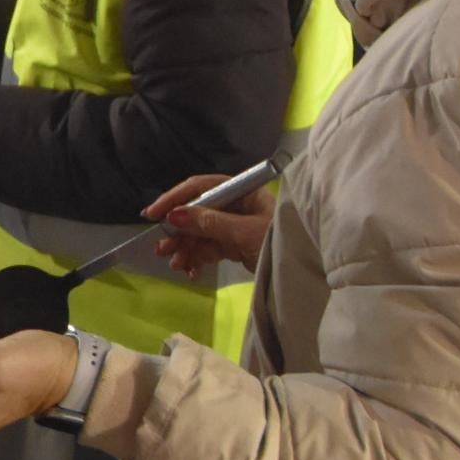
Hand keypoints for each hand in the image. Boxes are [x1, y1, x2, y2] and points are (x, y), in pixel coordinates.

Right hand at [143, 172, 275, 276]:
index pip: (201, 187)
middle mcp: (235, 205)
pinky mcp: (235, 245)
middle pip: (197, 212)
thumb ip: (210, 223)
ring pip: (200, 234)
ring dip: (185, 248)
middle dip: (178, 231)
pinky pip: (209, 249)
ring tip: (175, 264)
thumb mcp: (245, 232)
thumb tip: (174, 215)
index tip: (153, 214)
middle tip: (161, 249)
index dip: (175, 198)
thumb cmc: (280, 241)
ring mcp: (235, 226)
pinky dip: (198, 259)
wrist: (306, 270)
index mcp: (241, 191)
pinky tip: (191, 271)